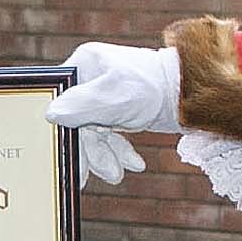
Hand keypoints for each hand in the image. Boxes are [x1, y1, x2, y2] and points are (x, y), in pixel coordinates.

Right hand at [46, 41, 182, 183]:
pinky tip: (132, 164)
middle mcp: (90, 77)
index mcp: (84, 65)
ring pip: (93, 132)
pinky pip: (109, 134)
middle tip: (92, 176)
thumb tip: (50, 114)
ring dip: (105, 155)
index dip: (63, 131)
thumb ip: (81, 106)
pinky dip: (118, 150)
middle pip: (76, 121)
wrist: (191, 94)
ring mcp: (104, 94)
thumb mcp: (115, 98)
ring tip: (117, 175)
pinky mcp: (118, 109)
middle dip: (90, 151)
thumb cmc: (154, 88)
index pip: (62, 101)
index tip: (66, 158)